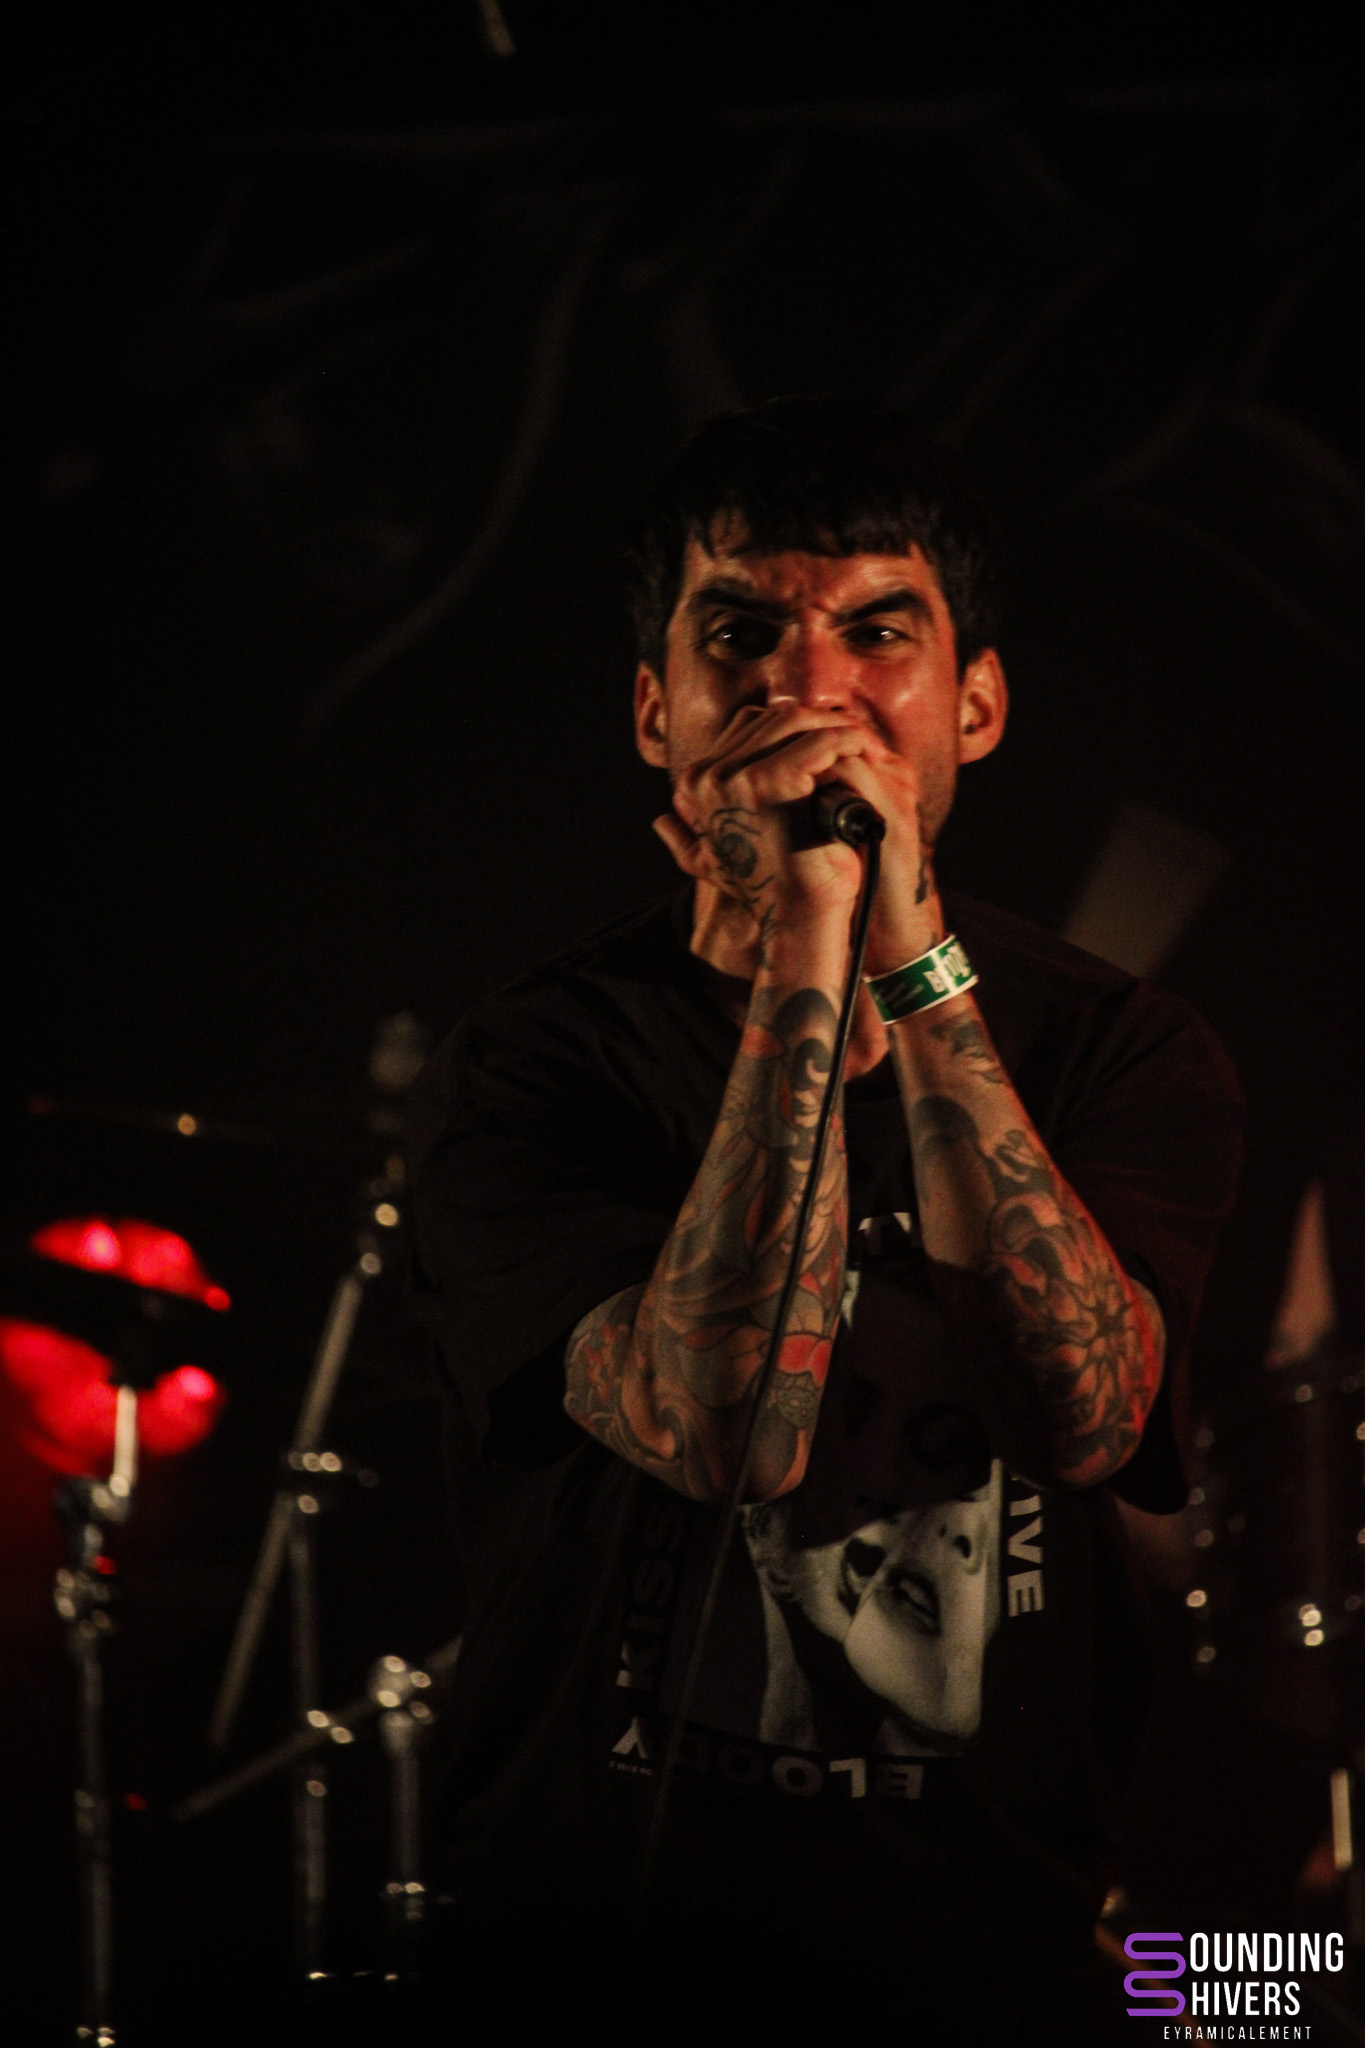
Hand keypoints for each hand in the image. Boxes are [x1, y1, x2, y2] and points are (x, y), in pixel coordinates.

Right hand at [653, 704, 869, 943]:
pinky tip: (866, 751)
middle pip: (772, 717)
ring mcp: (733, 778)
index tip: (829, 739)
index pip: (749, 724)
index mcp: (694, 785)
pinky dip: (848, 740)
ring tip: (864, 744)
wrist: (795, 918)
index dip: (795, 725)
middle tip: (856, 737)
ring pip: (794, 721)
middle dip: (819, 721)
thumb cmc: (768, 892)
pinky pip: (818, 743)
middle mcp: (706, 776)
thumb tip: (661, 823)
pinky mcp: (769, 783)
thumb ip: (684, 841)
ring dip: (835, 726)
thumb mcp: (714, 863)